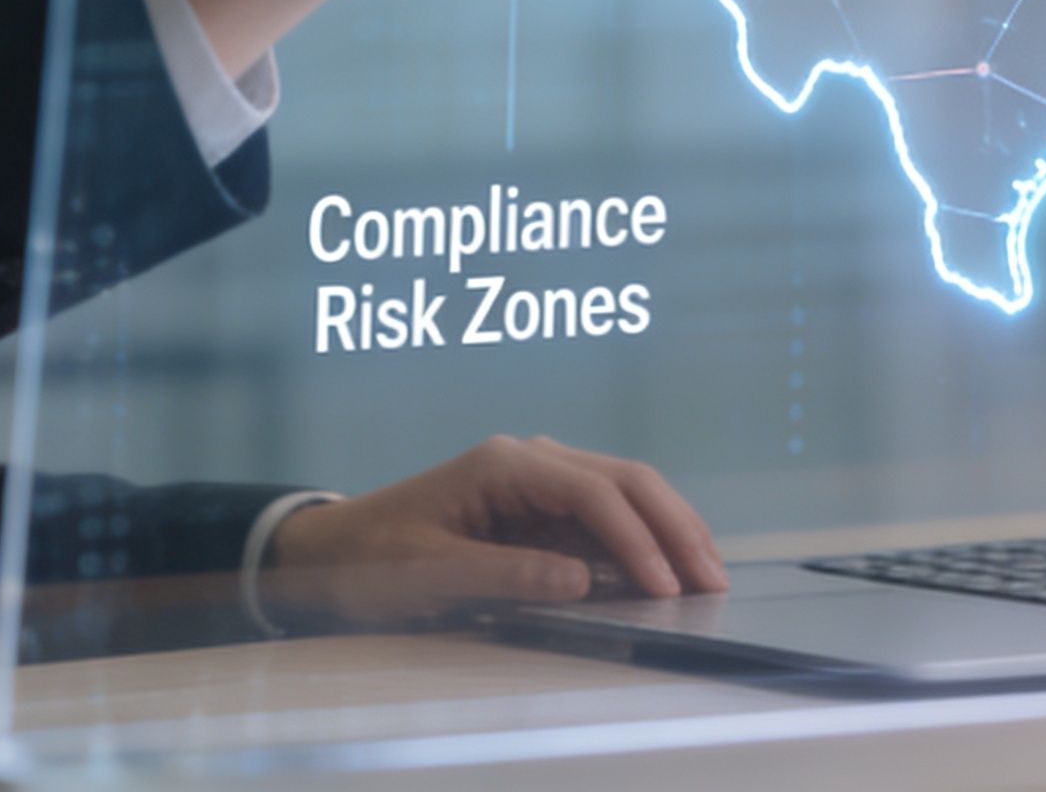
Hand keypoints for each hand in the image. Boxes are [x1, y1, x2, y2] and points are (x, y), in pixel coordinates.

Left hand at [258, 435, 727, 630]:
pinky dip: (640, 540)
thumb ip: (507, 575)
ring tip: (707, 573)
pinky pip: (602, 517)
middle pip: (623, 479)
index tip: (665, 584)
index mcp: (503, 464)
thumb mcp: (431, 575)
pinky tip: (665, 568)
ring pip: (623, 491)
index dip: (635, 538)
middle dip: (673, 525)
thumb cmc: (372, 560)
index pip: (591, 491)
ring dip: (666, 528)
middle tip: (714, 578)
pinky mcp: (538, 508)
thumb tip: (582, 580)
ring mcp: (537, 480)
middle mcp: (528, 459)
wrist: (331, 552)